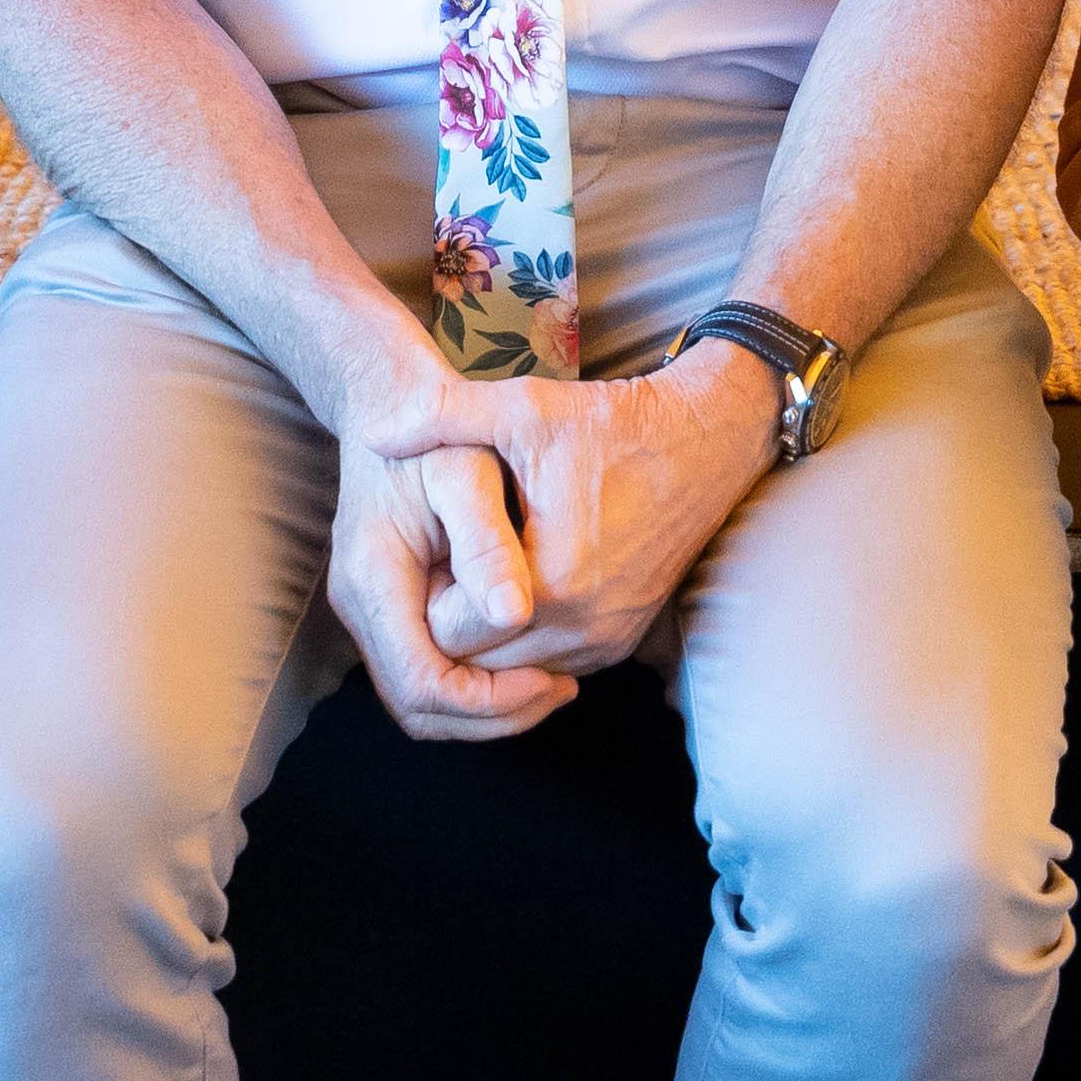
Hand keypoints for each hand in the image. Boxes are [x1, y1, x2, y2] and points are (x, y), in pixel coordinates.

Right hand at [327, 441, 577, 742]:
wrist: (392, 400)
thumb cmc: (437, 430)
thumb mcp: (466, 470)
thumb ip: (486, 540)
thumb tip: (513, 614)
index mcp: (373, 578)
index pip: (423, 683)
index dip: (489, 700)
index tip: (549, 678)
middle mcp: (360, 605)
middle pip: (418, 707)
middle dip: (492, 715)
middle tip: (560, 691)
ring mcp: (370, 609)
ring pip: (420, 699)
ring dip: (486, 707)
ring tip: (552, 685)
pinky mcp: (390, 606)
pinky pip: (426, 669)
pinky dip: (474, 682)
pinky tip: (528, 659)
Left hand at [424, 343, 783, 677]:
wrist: (706, 442)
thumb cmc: (613, 424)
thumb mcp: (524, 407)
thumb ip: (442, 416)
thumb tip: (375, 430)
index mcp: (553, 581)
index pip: (448, 633)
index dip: (424, 593)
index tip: (428, 547)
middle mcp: (584, 628)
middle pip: (477, 664)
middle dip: (450, 621)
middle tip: (443, 563)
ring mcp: (608, 641)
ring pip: (513, 673)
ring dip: (487, 637)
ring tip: (474, 573)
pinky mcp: (624, 642)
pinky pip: (551, 665)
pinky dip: (524, 640)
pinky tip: (515, 584)